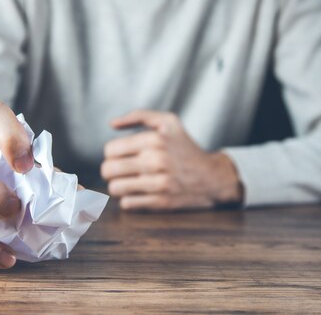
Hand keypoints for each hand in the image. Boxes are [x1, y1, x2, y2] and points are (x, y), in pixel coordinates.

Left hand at [101, 110, 243, 210]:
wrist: (212, 177)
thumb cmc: (185, 148)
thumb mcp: (168, 122)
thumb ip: (139, 116)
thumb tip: (112, 124)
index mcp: (154, 139)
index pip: (110, 150)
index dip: (112, 153)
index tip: (121, 155)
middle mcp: (156, 161)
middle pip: (108, 170)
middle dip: (110, 170)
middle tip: (120, 170)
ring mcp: (158, 184)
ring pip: (115, 188)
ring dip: (118, 185)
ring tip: (128, 181)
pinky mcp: (161, 203)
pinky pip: (128, 204)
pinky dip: (129, 199)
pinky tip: (139, 192)